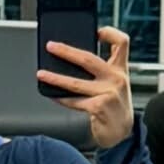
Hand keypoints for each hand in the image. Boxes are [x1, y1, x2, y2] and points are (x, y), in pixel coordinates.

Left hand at [37, 25, 132, 149]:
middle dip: (66, 51)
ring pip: (75, 82)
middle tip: (51, 46)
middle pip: (88, 59)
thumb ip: (102, 71)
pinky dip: (61, 99)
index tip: (97, 31)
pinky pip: (74, 101)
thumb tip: (71, 60)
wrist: (122, 133)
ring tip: (41, 73)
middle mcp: (116, 78)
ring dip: (55, 78)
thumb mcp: (115, 84)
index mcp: (120, 69)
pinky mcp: (99, 106)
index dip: (110, 33)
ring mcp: (108, 93)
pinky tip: (53, 96)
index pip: (121, 43)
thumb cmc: (115, 107)